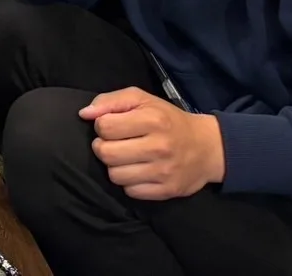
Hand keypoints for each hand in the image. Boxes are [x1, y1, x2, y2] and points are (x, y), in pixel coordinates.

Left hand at [80, 87, 223, 199]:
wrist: (207, 147)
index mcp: (152, 120)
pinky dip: (129, 183)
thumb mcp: (141, 99)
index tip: (113, 126)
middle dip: (103, 147)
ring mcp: (164, 171)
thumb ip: (109, 101)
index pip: (104, 127)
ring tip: (126, 158)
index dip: (102, 126)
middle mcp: (159, 146)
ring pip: (115, 175)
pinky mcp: (167, 191)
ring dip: (115, 167)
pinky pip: (131, 192)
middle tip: (115, 144)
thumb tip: (84, 114)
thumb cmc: (167, 119)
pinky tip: (138, 171)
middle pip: (106, 153)